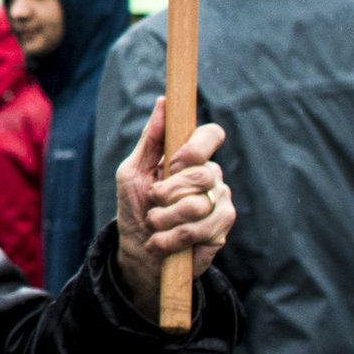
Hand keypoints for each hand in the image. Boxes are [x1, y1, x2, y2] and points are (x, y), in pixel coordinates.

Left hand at [114, 96, 232, 321]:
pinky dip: (173, 238)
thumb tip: (164, 101)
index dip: (196, 148)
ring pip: (199, 205)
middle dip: (167, 192)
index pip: (212, 135)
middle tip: (152, 202)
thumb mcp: (132, 171)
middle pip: (202, 173)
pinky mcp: (221, 230)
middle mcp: (211, 177)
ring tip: (153, 225)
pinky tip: (162, 243)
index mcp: (191, 157)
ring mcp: (220, 203)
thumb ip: (151, 139)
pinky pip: (203, 229)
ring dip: (165, 219)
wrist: (139, 253)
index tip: (173, 163)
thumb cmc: (135, 206)